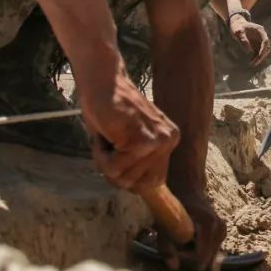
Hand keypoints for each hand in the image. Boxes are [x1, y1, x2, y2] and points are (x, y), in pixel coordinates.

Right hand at [80, 71, 179, 192]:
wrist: (102, 81)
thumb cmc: (108, 110)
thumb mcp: (129, 140)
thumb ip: (138, 161)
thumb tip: (138, 189)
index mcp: (169, 140)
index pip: (150, 183)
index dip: (126, 173)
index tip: (118, 149)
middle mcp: (169, 140)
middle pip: (136, 185)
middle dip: (115, 169)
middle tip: (110, 141)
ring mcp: (157, 141)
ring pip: (123, 177)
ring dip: (105, 160)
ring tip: (108, 135)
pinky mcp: (141, 140)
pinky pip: (113, 167)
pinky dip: (100, 154)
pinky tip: (104, 133)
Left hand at [158, 186, 226, 270]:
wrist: (187, 188)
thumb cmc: (173, 205)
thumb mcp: (164, 224)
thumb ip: (167, 247)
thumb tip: (174, 267)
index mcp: (208, 226)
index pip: (200, 259)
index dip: (184, 260)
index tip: (173, 250)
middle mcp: (220, 229)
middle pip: (206, 261)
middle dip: (189, 259)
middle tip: (175, 247)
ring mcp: (223, 231)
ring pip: (208, 258)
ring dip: (194, 254)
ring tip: (181, 241)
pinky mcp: (222, 232)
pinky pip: (210, 252)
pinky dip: (199, 250)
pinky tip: (189, 239)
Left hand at [230, 15, 270, 65]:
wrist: (236, 25)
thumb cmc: (237, 27)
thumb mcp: (238, 31)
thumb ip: (243, 39)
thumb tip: (248, 51)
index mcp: (260, 31)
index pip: (265, 41)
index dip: (263, 49)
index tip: (259, 55)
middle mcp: (262, 36)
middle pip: (266, 47)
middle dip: (262, 55)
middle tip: (256, 62)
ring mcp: (259, 41)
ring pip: (263, 51)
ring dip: (259, 58)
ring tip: (252, 63)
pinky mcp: (256, 45)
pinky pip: (258, 53)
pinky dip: (255, 58)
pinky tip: (251, 62)